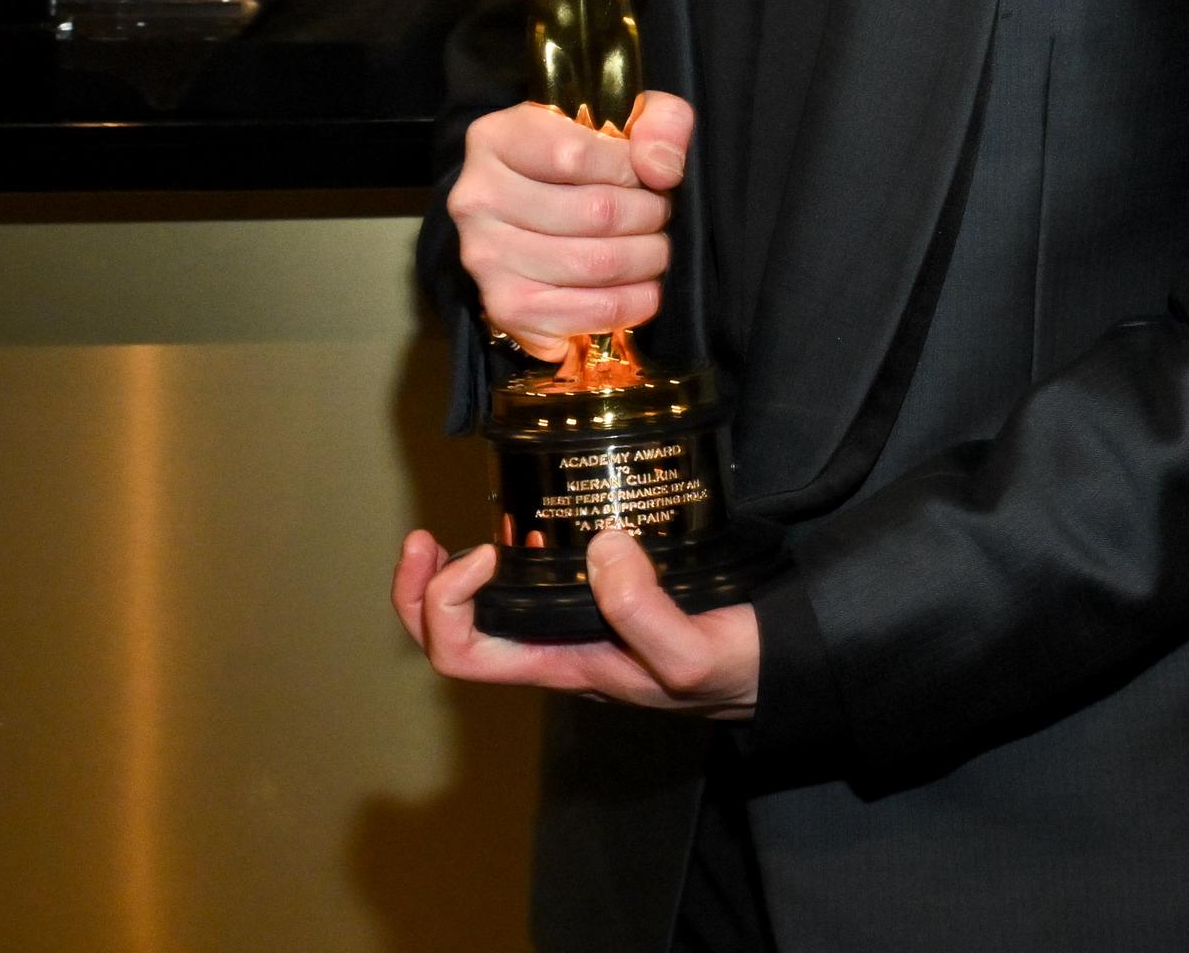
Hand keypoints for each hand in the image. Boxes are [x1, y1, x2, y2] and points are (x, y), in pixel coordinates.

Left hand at [392, 526, 759, 714]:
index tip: (486, 554)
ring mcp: (570, 621)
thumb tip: (599, 548)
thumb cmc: (728, 669)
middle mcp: (552, 646)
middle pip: (453, 638)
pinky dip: (502, 553)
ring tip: (444, 532)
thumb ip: (645, 613)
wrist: (770, 664)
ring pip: (480, 612)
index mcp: (559, 664)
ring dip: (447, 573)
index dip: (447, 605)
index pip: (464, 656)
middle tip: (422, 538)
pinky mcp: (594, 592)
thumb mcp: (690, 655)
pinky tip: (519, 519)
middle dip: (419, 591)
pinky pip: (526, 582)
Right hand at [447, 89, 692, 361]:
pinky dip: (631, 304)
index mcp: (497, 138)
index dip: (629, 169)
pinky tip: (644, 290)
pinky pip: (587, 311)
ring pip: (596, 264)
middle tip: (660, 216)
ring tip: (655, 249)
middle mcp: (478, 197)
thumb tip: (662, 170)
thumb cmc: (584, 160)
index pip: (575, 154)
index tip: (649, 176)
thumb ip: (659, 124)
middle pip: (594, 212)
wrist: (535, 213)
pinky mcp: (506, 306)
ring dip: (646, 260)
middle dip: (649, 217)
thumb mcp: (625, 118)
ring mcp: (486, 256)